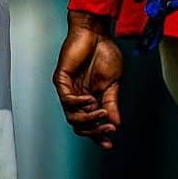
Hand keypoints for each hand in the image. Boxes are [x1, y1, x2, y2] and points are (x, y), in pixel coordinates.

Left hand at [53, 10, 122, 148]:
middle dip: (93, 131)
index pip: (90, 123)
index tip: (109, 143)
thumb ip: (112, 103)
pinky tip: (90, 99)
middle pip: (79, 124)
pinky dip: (78, 103)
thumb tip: (116, 125)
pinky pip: (65, 98)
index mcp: (91, 99)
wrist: (97, 34)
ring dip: (87, 119)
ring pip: (71, 115)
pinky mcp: (61, 78)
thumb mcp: (113, 83)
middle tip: (107, 130)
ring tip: (101, 114)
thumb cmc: (105, 54)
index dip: (98, 135)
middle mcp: (78, 96)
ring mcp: (69, 88)